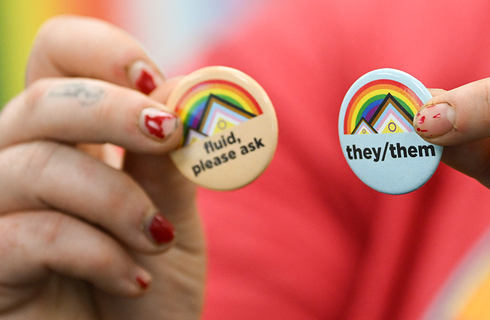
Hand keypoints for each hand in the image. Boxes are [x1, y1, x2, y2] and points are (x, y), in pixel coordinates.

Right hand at [0, 16, 204, 318]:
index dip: (98, 53)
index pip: (55, 61)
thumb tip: (181, 94)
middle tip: (170, 133)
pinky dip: (98, 253)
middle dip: (114, 111)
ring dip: (117, 199)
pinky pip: (31, 234)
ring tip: (157, 238)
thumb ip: (168, 162)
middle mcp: (21, 168)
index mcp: (68, 143)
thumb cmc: (151, 291)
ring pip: (36, 165)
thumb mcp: (171, 217)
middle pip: (40, 101)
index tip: (155, 80)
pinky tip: (132, 279)